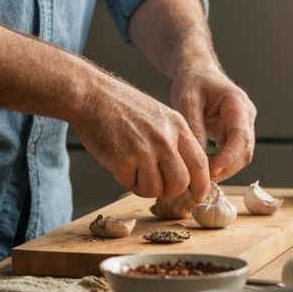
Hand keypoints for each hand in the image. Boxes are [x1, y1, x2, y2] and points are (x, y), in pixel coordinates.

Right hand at [71, 75, 210, 201]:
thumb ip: (173, 140)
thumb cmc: (121, 105)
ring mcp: (144, 150)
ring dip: (145, 187)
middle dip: (170, 191)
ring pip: (157, 190)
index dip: (201, 185)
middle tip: (158, 185)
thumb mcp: (158, 115)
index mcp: (177, 126)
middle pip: (181, 182)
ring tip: (134, 169)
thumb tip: (185, 173)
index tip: (197, 196)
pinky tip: (119, 162)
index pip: (200, 163)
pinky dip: (126, 180)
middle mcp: (165, 139)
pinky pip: (132, 186)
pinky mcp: (123, 160)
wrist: (91, 95)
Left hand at [170, 66, 256, 181]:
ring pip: (240, 155)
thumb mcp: (187, 99)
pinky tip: (205, 172)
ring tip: (203, 179)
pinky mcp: (233, 133)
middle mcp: (245, 116)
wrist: (196, 71)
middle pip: (244, 150)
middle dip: (227, 168)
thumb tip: (200, 156)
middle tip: (204, 181)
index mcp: (237, 103)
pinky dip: (221, 164)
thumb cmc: (192, 80)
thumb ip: (194, 126)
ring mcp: (242, 125)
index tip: (213, 171)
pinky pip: (232, 153)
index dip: (229, 156)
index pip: (240, 135)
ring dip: (225, 169)